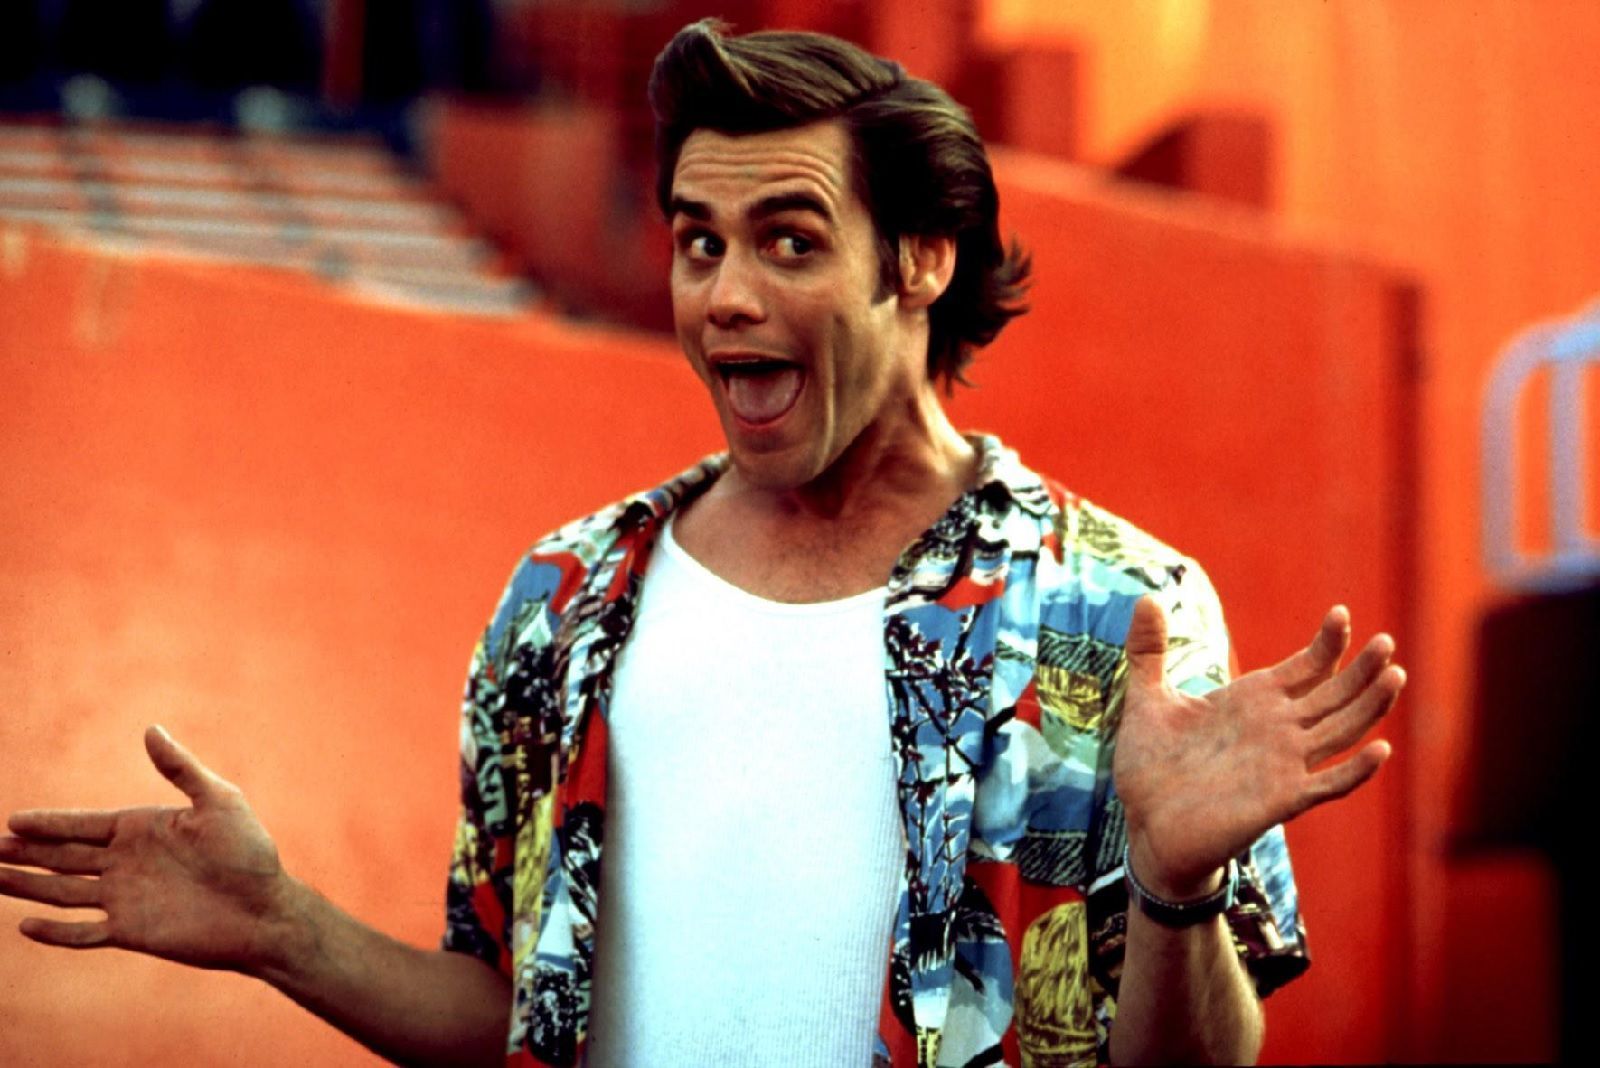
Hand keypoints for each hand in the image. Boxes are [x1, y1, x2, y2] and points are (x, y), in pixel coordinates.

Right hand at [1, 726, 291, 971]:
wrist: (266, 910)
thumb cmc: (249, 852)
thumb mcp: (218, 801)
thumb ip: (180, 768)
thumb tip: (150, 729)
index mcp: (143, 828)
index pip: (82, 824)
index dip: (47, 823)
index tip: (11, 820)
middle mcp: (128, 862)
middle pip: (63, 856)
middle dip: (24, 852)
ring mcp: (126, 898)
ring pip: (63, 892)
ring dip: (28, 885)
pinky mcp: (132, 932)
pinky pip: (84, 932)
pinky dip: (56, 932)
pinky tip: (24, 927)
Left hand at [1113, 598, 1404, 898]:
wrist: (1145, 826)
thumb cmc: (1150, 766)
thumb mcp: (1147, 700)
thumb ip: (1149, 651)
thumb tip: (1145, 597)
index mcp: (1252, 701)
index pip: (1304, 667)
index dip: (1327, 644)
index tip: (1341, 614)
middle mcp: (1276, 729)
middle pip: (1333, 693)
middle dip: (1362, 669)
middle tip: (1386, 641)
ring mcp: (1283, 763)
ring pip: (1340, 730)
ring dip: (1369, 707)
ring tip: (1394, 675)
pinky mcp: (1280, 800)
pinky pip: (1328, 784)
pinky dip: (1355, 770)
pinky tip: (1380, 750)